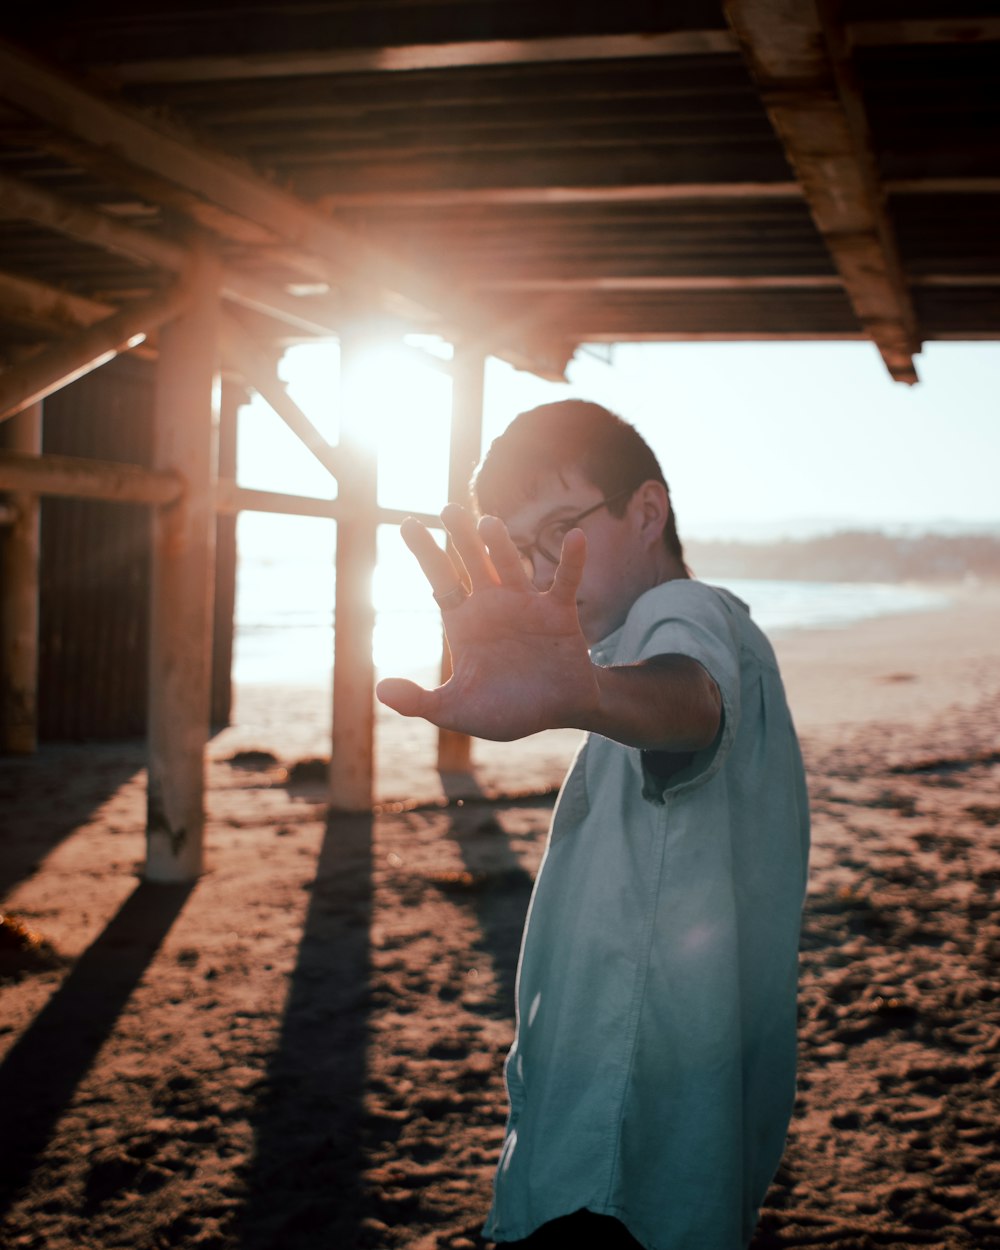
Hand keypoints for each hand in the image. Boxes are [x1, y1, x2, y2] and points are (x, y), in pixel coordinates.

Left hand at [375, 505, 599, 739]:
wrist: (556, 715)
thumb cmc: (505, 710)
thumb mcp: (456, 710)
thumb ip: (420, 702)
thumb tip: (381, 690)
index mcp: (464, 621)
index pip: (440, 579)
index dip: (425, 553)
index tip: (408, 524)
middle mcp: (493, 605)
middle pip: (472, 562)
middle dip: (460, 537)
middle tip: (447, 509)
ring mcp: (527, 605)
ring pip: (510, 566)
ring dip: (500, 546)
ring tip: (487, 524)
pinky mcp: (559, 614)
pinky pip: (565, 582)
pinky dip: (571, 561)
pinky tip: (576, 537)